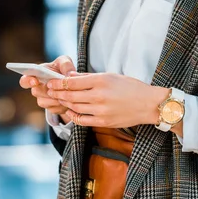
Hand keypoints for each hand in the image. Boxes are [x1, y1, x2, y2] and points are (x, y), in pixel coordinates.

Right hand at [19, 55, 76, 117]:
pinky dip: (61, 105)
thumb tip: (69, 74)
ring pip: (43, 102)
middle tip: (57, 88)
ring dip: (54, 98)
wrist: (71, 82)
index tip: (35, 81)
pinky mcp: (51, 108)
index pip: (24, 80)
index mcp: (35, 75)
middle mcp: (36, 88)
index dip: (28, 81)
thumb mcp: (65, 62)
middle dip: (46, 90)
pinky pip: (53, 109)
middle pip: (35, 92)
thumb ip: (66, 65)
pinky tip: (69, 100)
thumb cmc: (63, 68)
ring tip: (65, 93)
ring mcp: (43, 99)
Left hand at [46, 73, 169, 128]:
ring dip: (63, 103)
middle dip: (57, 93)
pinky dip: (73, 115)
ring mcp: (101, 110)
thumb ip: (89, 77)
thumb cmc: (130, 87)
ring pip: (74, 107)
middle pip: (70, 95)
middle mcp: (99, 96)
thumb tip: (70, 76)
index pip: (72, 82)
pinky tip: (69, 111)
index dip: (58, 82)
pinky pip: (82, 120)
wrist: (148, 104)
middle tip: (49, 91)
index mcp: (101, 81)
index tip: (50, 82)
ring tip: (58, 99)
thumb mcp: (110, 76)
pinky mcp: (103, 122)